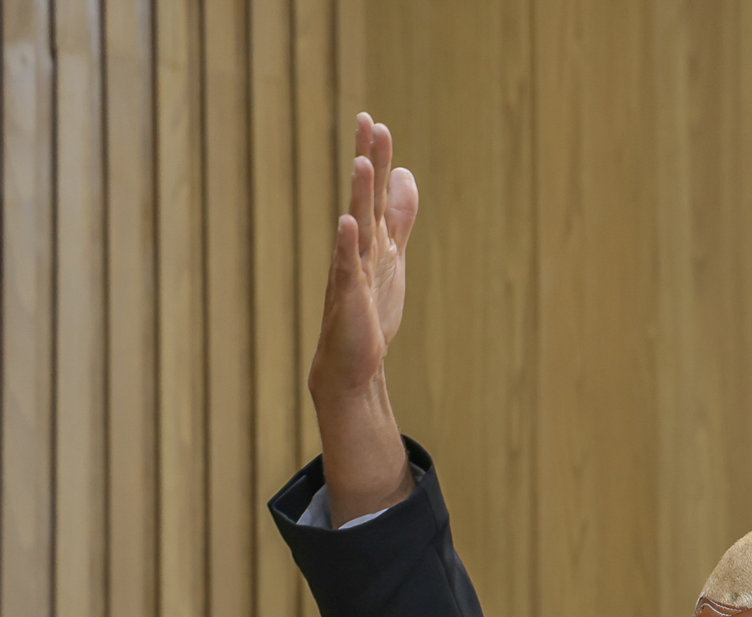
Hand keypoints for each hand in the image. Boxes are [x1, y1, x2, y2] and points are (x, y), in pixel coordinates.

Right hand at [308, 114, 419, 399]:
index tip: (376, 121)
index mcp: (372, 239)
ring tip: (362, 161)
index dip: (378, 159)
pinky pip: (346, 267)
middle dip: (369, 161)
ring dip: (360, 195)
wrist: (353, 361)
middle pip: (366, 198)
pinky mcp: (349, 298)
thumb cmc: (370, 309)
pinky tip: (345, 222)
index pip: (377, 192)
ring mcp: (352, 271)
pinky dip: (346, 245)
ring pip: (357, 227)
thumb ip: (399, 217)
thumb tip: (406, 175)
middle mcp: (359, 249)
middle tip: (367, 121)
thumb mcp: (393, 255)